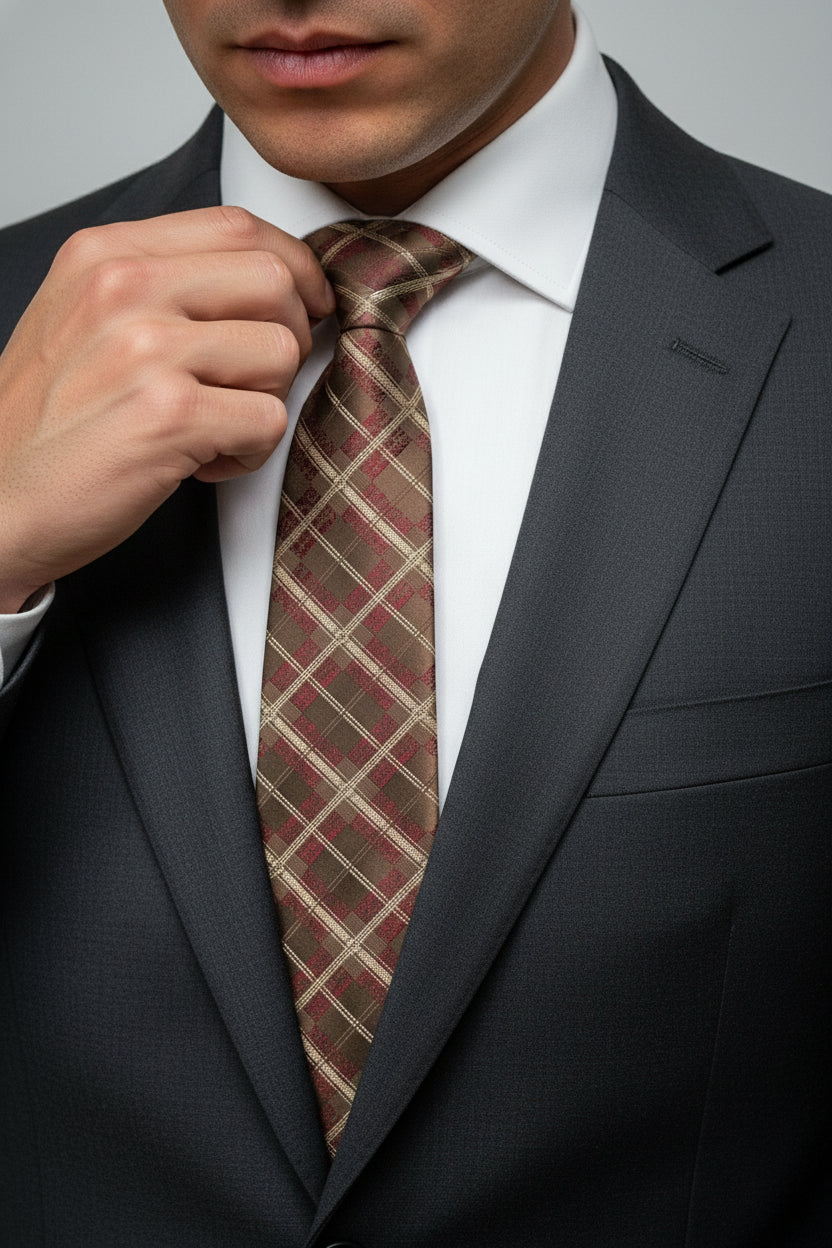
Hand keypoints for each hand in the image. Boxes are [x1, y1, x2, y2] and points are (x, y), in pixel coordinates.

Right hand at [0, 206, 333, 612]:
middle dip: (290, 338)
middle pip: (275, 280)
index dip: (294, 268)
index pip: (238, 227)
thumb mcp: (85, 319)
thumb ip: (164, 285)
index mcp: (106, 253)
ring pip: (281, 351)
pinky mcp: (170, 415)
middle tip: (255, 382)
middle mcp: (124, 287)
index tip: (305, 305)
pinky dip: (250, 453)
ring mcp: (146, 348)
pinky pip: (269, 420)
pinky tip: (203, 461)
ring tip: (215, 427)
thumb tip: (268, 278)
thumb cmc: (50, 424)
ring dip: (266, 401)